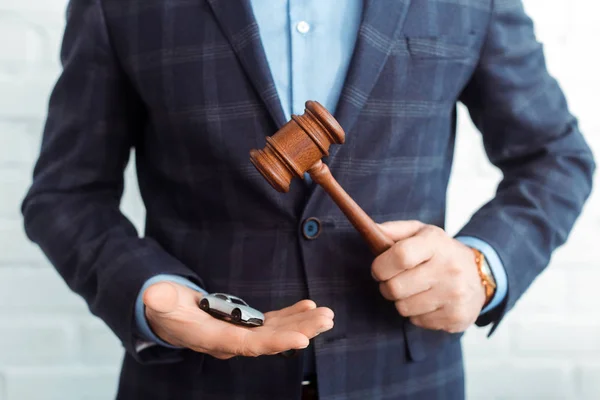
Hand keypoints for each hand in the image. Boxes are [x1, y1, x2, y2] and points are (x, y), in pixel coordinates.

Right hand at [143, 282, 333, 358]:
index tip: (301, 339)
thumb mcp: (160, 301)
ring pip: (276, 331)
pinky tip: (310, 307)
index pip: (248, 345)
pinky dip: (292, 315)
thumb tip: (154, 295)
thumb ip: (161, 300)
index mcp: (214, 339)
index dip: (275, 343)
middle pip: (271, 340)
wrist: (169, 315)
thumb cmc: (164, 308)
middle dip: (300, 331)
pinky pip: (273, 322)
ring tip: (327, 315)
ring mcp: (242, 333)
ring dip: (302, 323)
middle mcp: (232, 341)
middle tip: (326, 320)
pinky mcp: (246, 324)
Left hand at [372, 221, 485, 332]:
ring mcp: (454, 295)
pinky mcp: (456, 317)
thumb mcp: (421, 232)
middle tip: (396, 281)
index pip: (400, 256)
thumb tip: (370, 231)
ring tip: (415, 290)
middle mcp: (449, 268)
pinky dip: (417, 313)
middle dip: (387, 286)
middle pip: (395, 287)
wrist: (482, 275)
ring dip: (402, 300)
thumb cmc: (441, 252)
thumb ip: (393, 230)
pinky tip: (429, 302)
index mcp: (436, 243)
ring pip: (403, 307)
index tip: (379, 269)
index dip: (381, 266)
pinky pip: (417, 321)